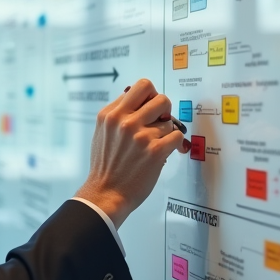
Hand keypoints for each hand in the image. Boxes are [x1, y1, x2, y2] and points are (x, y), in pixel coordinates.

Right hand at [74, 79, 188, 227]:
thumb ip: (117, 113)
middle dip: (164, 111)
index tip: (151, 106)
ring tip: (153, 144)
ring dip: (165, 133)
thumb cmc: (105, 166)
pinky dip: (174, 145)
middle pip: (161, 98)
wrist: (106, 192)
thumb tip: (138, 100)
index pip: (142, 87)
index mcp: (110, 114)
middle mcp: (124, 121)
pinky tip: (162, 152)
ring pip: (170, 122)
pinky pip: (177, 137)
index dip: (151, 96)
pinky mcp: (155, 151)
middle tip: (160, 122)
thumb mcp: (101, 131)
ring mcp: (140, 135)